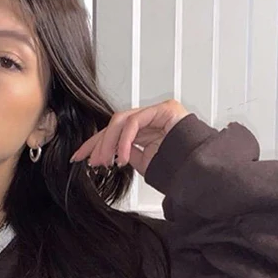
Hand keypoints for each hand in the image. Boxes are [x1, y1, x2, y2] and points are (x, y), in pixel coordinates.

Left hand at [69, 98, 190, 175]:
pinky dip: (124, 142)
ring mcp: (156, 112)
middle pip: (114, 124)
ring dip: (108, 143)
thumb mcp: (143, 163)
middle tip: (89, 161)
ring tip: (104, 163)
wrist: (198, 169)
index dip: (95, 144)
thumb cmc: (177, 167)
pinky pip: (135, 123)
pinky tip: (122, 159)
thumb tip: (107, 155)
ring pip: (121, 121)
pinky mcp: (164, 109)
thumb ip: (126, 155)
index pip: (114, 133)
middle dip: (97, 143)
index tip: (79, 157)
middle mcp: (149, 118)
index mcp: (143, 130)